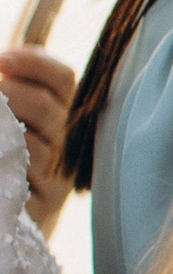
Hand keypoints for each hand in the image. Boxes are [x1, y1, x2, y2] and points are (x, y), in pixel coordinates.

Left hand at [0, 51, 73, 237]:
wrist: (6, 213)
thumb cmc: (4, 158)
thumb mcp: (9, 118)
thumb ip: (10, 87)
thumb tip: (3, 62)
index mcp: (60, 112)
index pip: (61, 78)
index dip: (35, 64)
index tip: (2, 59)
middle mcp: (66, 139)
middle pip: (46, 105)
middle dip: (9, 93)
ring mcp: (59, 170)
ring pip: (34, 140)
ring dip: (4, 126)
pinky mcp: (49, 200)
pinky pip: (29, 172)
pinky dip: (7, 160)